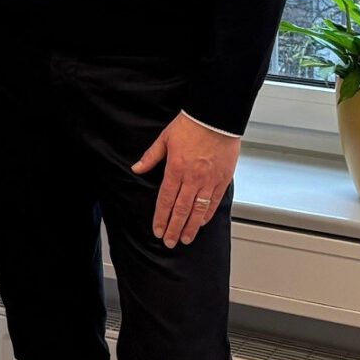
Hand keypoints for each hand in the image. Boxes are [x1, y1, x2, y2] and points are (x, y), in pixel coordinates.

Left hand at [132, 112, 240, 247]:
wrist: (216, 117)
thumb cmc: (191, 125)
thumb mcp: (164, 138)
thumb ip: (151, 157)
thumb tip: (137, 168)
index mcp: (176, 169)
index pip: (165, 200)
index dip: (161, 218)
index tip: (158, 230)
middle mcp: (192, 178)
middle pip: (181, 210)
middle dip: (174, 228)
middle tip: (170, 242)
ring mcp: (209, 180)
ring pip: (199, 210)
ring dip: (191, 227)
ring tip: (185, 238)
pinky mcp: (223, 179)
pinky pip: (215, 201)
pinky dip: (208, 214)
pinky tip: (202, 223)